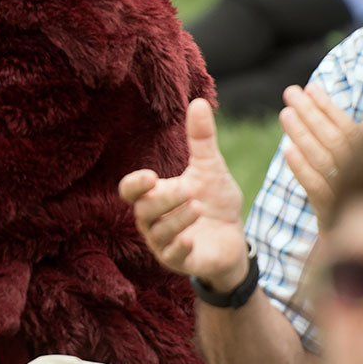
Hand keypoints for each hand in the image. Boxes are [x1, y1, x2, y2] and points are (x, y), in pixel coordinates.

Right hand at [121, 97, 249, 291]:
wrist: (233, 238)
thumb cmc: (214, 202)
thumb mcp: (210, 168)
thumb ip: (201, 139)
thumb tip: (198, 101)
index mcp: (154, 196)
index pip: (129, 190)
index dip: (135, 184)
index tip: (151, 176)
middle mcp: (153, 221)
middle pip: (144, 210)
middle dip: (165, 200)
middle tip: (190, 191)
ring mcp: (164, 244)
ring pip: (158, 233)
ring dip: (176, 220)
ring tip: (198, 207)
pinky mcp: (180, 262)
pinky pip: (171, 257)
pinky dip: (178, 248)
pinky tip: (190, 238)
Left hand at [279, 85, 358, 208]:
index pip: (349, 129)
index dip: (329, 108)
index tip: (311, 88)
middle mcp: (362, 175)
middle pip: (333, 139)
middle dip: (311, 113)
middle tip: (290, 91)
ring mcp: (347, 194)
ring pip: (322, 160)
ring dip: (303, 134)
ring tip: (284, 113)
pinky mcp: (333, 214)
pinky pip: (316, 188)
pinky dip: (302, 169)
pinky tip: (287, 150)